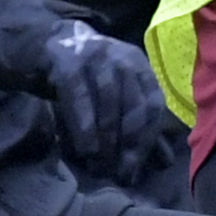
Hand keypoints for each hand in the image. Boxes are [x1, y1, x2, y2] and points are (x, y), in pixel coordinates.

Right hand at [43, 24, 180, 185]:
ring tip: (99, 164)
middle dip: (128, 142)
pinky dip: (84, 124)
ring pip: (109, 101)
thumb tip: (164, 162)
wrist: (50, 44)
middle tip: (118, 171)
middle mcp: (122, 57)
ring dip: (106, 137)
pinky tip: (84, 148)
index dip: (147, 139)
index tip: (134, 166)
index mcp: (140, 66)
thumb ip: (140, 125)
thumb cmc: (89, 78)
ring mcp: (96, 55)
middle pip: (134, 104)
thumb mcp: (117, 95)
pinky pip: (79, 96)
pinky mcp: (68, 61)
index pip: (153, 105)